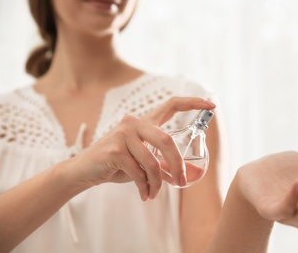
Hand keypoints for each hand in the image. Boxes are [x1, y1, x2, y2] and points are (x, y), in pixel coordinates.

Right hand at [70, 97, 215, 200]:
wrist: (85, 170)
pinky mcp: (115, 150)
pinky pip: (139, 172)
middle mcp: (134, 122)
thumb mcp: (144, 161)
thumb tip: (191, 174)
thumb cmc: (117, 164)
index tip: (212, 104)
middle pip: (167, 141)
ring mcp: (123, 134)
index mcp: (144, 121)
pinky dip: (145, 187)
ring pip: (153, 162)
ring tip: (154, 193)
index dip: (193, 103)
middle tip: (181, 182)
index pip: (172, 105)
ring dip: (157, 183)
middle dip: (177, 166)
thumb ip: (164, 163)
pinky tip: (144, 194)